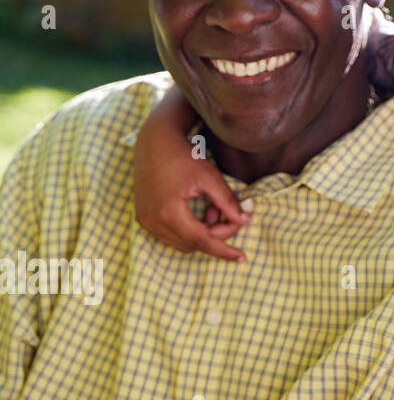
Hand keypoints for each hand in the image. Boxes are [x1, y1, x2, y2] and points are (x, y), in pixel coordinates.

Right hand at [132, 87, 250, 260]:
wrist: (154, 142)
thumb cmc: (183, 156)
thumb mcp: (210, 177)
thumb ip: (227, 202)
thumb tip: (244, 222)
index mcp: (169, 213)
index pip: (202, 241)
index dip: (224, 250)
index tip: (242, 257)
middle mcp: (153, 222)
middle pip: (193, 243)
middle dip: (216, 233)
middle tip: (229, 213)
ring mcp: (145, 222)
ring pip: (182, 242)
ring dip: (203, 232)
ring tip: (213, 207)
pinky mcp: (144, 218)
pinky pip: (171, 235)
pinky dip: (190, 229)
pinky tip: (201, 210)